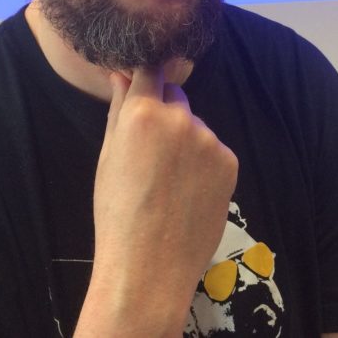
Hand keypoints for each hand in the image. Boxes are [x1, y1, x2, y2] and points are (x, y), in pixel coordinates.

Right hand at [77, 67, 237, 336]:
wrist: (149, 267)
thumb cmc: (116, 212)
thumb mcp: (108, 155)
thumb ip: (119, 108)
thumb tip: (123, 73)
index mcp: (143, 112)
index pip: (150, 70)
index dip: (147, 77)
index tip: (143, 90)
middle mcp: (180, 117)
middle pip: (175, 95)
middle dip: (164, 111)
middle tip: (151, 151)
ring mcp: (209, 139)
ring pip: (194, 125)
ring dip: (185, 140)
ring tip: (170, 182)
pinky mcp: (230, 161)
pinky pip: (213, 150)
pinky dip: (203, 163)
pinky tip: (189, 192)